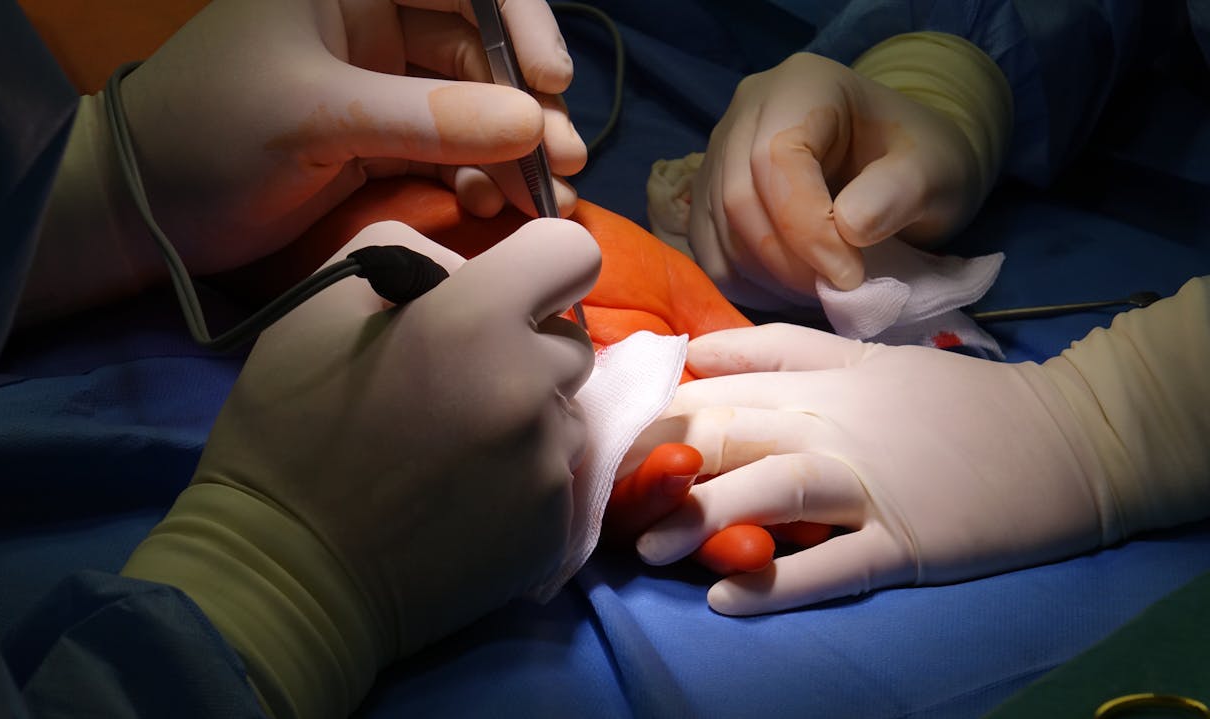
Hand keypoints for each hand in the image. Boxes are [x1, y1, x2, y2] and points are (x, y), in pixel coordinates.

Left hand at [122, 0, 584, 273]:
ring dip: (515, 149)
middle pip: (481, 45)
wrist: (145, 213)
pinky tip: (495, 205)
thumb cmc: (209, 135)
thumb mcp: (315, 117)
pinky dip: (482, 175)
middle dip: (526, 103)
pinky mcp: (382, 138)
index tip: (549, 84)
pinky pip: (454, 147)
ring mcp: (381, 82)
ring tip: (544, 200)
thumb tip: (533, 126)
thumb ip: (426, 120)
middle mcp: (373, 19)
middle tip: (562, 163)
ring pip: (476, 104)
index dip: (520, 22)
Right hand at [216, 216, 596, 643]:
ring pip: (566, 414)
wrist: (287, 571)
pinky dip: (521, 480)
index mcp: (475, 320)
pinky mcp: (554, 528)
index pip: (571, 250)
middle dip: (525, 350)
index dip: (541, 264)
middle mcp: (530, 387)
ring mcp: (547, 465)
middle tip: (458, 383)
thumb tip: (470, 272)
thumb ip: (412, 255)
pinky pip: (556, 477)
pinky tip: (463, 497)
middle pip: (571, 342)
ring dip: (527, 418)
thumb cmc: (289, 426)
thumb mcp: (320, 302)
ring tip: (455, 449)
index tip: (509, 293)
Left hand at [628, 323, 1114, 614]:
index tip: (600, 441)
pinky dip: (783, 580)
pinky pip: (837, 563)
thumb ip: (778, 348)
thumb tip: (694, 350)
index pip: (716, 390)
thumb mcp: (865, 357)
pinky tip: (729, 596)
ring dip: (707, 515)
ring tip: (652, 548)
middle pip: (732, 434)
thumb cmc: (955, 402)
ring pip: (776, 489)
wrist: (1066, 438)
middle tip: (601, 497)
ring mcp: (873, 485)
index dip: (651, 416)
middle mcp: (836, 426)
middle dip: (660, 466)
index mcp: (821, 381)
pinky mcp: (909, 542)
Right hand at [689, 51, 983, 304]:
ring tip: (820, 290)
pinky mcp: (709, 196)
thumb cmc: (920, 162)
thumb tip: (849, 228)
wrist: (902, 165)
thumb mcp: (936, 170)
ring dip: (766, 276)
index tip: (850, 275)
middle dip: (785, 259)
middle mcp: (746, 112)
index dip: (806, 227)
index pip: (775, 159)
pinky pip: (707, 250)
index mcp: (802, 86)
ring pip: (717, 229)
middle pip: (738, 197)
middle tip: (835, 290)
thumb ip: (900, 192)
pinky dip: (744, 283)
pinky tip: (789, 290)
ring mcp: (719, 154)